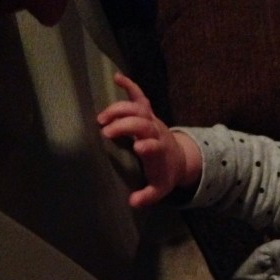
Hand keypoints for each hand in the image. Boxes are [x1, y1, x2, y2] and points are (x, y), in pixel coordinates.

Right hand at [97, 73, 197, 206]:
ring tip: (101, 119)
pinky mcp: (148, 113)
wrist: (178, 158)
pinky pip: (139, 96)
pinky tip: (117, 77)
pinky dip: (129, 85)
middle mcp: (157, 133)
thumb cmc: (164, 173)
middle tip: (106, 133)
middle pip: (143, 124)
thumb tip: (132, 202)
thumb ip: (147, 196)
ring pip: (137, 109)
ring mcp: (152, 120)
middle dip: (125, 125)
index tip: (137, 147)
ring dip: (119, 110)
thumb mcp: (159, 189)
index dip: (148, 145)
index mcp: (160, 152)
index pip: (156, 146)